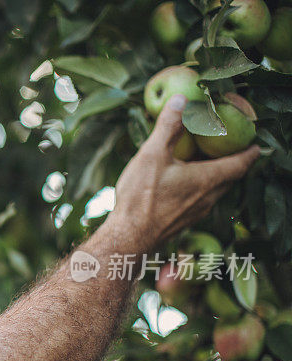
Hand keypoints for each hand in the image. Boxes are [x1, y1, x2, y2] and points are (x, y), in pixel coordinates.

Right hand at [105, 94, 259, 253]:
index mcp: (208, 179)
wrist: (128, 238)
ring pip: (213, 191)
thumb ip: (168, 127)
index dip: (250, 152)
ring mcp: (196, 213)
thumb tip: (181, 100)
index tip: (255, 144)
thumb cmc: (142, 198)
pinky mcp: (182, 222)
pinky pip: (198, 201)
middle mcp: (208, 198)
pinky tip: (178, 185)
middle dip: (230, 162)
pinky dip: (197, 189)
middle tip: (224, 148)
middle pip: (229, 177)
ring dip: (212, 177)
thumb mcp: (152, 155)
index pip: (241, 163)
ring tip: (200, 164)